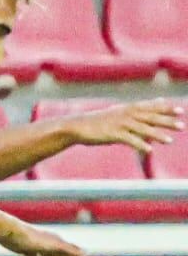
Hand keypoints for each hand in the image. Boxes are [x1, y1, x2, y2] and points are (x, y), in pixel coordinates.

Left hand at [2, 222, 84, 255]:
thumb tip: (85, 253)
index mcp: (56, 240)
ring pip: (49, 255)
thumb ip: (68, 249)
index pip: (69, 249)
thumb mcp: (53, 245)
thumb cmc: (34, 238)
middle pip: (60, 252)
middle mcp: (48, 242)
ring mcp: (37, 245)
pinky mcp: (26, 249)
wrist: (11, 233)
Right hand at [62, 99, 181, 152]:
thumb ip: (136, 111)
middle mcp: (126, 114)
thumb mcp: (118, 113)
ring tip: (170, 140)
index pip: (151, 107)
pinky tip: (149, 150)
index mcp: (128, 109)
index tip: (180, 111)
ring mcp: (120, 124)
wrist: (77, 126)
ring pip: (142, 129)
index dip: (166, 109)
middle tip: (181, 126)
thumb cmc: (99, 121)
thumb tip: (154, 104)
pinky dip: (140, 145)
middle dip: (167, 122)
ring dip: (157, 135)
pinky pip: (130, 140)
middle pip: (150, 118)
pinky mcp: (113, 134)